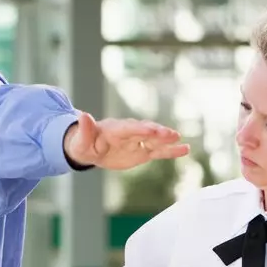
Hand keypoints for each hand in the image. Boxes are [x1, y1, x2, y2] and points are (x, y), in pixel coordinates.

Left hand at [64, 112, 189, 169]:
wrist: (91, 149)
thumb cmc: (84, 144)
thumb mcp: (81, 140)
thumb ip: (85, 129)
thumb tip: (83, 115)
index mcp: (115, 129)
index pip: (129, 128)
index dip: (140, 129)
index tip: (151, 129)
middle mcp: (130, 132)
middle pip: (145, 131)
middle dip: (157, 132)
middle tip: (170, 134)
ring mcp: (138, 141)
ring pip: (155, 140)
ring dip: (166, 140)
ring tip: (179, 139)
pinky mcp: (143, 152)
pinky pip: (158, 151)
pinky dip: (171, 151)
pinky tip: (185, 149)